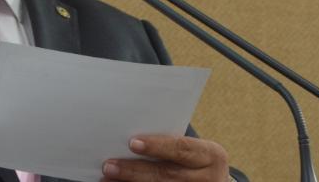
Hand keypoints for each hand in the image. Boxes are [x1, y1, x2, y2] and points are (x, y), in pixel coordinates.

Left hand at [101, 135, 229, 181]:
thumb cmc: (194, 159)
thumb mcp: (194, 149)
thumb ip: (172, 143)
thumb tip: (130, 139)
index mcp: (211, 155)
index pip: (181, 148)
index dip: (156, 146)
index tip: (132, 143)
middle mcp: (208, 178)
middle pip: (166, 174)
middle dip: (134, 170)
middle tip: (109, 165)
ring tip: (107, 178)